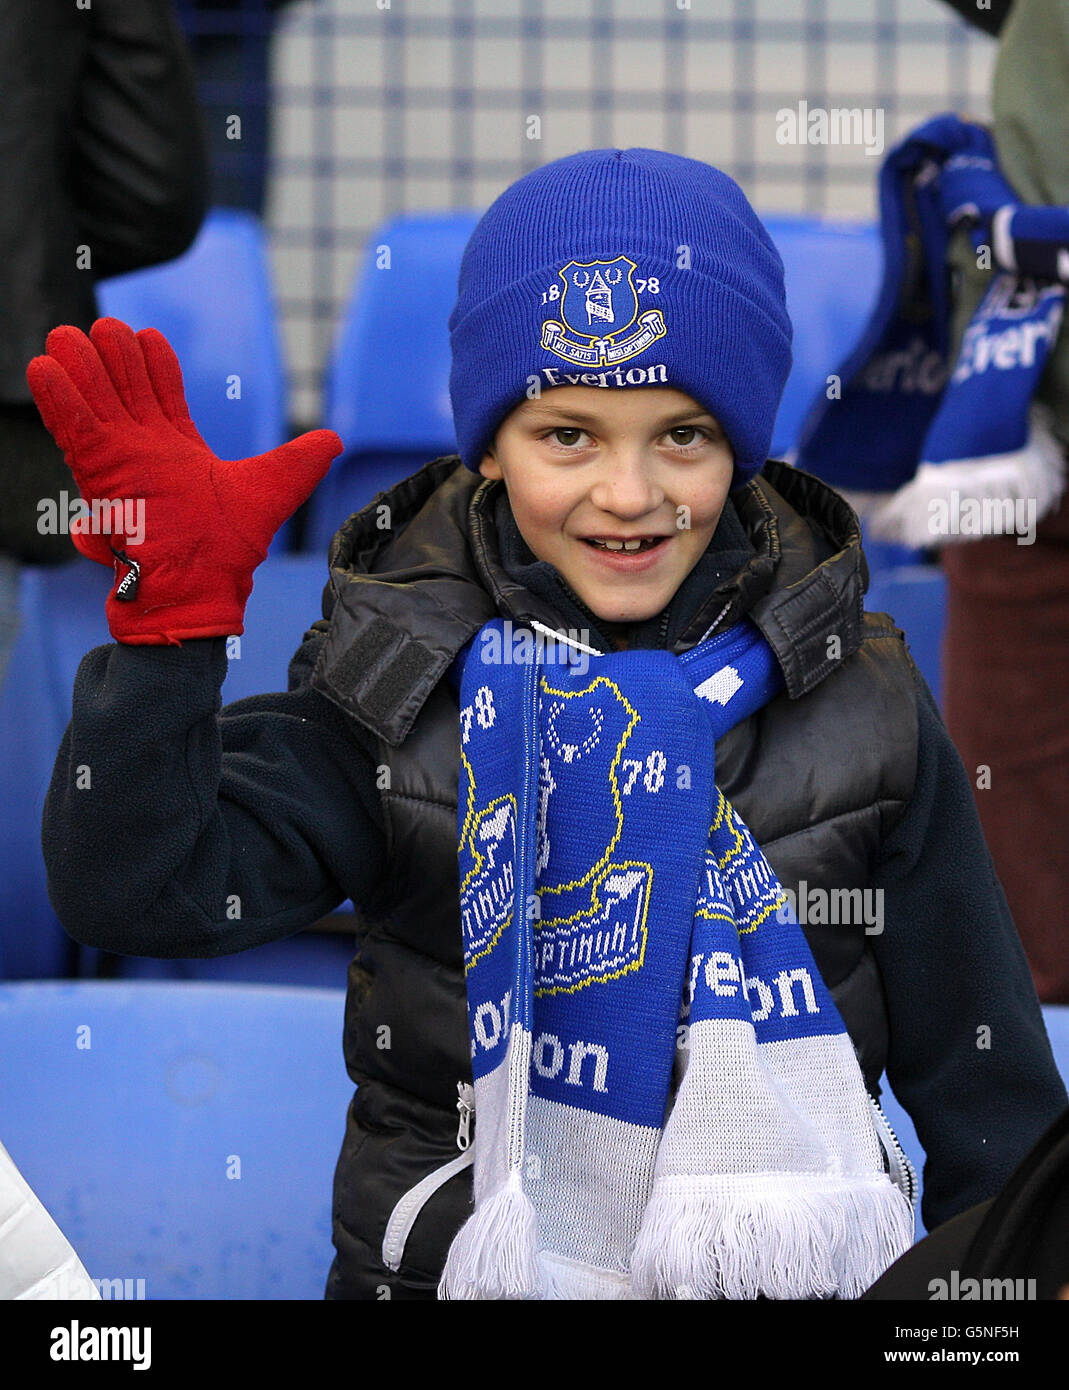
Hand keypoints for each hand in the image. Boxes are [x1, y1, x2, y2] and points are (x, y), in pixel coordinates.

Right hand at [26, 317, 341, 644]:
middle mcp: (144, 455)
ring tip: (68, 334)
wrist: (198, 590)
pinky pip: (72, 428)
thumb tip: (334, 441)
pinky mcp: (98, 474)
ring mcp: (118, 463)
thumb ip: (298, 463)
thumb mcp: (270, 493)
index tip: (149, 336)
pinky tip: (45, 366)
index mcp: (179, 454)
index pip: (161, 396)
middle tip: (105, 327)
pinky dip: (59, 397)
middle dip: (114, 357)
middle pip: (123, 391)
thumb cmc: (227, 552)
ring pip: (93, 402)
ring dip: (80, 368)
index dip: (154, 364)